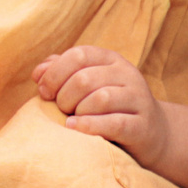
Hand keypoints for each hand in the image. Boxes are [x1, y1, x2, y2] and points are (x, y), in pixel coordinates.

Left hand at [34, 44, 169, 165]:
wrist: (149, 133)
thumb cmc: (107, 107)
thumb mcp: (86, 85)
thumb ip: (60, 72)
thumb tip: (38, 73)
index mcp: (111, 59)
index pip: (78, 55)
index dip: (54, 73)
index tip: (44, 92)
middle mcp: (127, 74)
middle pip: (85, 79)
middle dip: (64, 97)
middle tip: (61, 109)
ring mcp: (138, 99)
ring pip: (100, 99)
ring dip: (78, 111)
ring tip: (72, 119)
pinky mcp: (142, 126)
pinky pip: (114, 123)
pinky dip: (90, 126)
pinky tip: (75, 128)